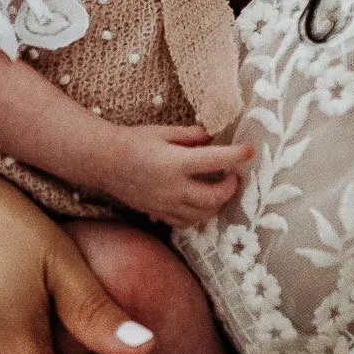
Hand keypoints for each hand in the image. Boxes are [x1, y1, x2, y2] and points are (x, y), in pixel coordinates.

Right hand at [106, 123, 253, 226]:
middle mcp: (173, 188)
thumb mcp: (163, 132)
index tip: (249, 150)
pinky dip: (199, 215)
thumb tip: (211, 137)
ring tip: (220, 189)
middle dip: (230, 187)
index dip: (236, 155)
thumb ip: (190, 135)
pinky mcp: (159, 213)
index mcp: (176, 163)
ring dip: (217, 203)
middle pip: (214, 196)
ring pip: (203, 214)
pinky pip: (186, 222)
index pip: (216, 160)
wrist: (104, 162)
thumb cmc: (133, 141)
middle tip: (234, 176)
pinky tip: (201, 203)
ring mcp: (166, 204)